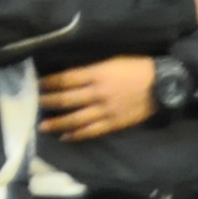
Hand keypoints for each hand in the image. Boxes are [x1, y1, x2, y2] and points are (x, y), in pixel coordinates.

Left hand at [37, 55, 159, 140]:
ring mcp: (106, 110)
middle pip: (67, 99)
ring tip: (43, 126)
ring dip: (58, 122)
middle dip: (49, 101)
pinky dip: (77, 134)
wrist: (163, 84)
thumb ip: (91, 70)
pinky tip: (65, 136)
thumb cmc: (137, 68)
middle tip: (34, 103)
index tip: (37, 84)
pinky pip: (92, 131)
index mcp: (97, 73)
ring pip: (76, 118)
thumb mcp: (111, 62)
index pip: (66, 79)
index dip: (50, 82)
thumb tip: (69, 77)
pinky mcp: (115, 123)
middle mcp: (98, 92)